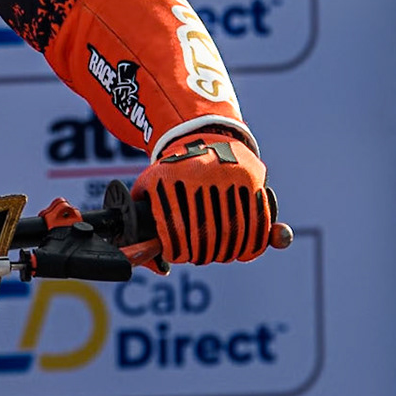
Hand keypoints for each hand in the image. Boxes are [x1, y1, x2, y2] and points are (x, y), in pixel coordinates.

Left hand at [130, 131, 274, 264]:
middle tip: (198, 258)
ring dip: (226, 251)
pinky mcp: (251, 179)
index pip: (174, 227)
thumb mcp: (151, 181)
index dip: (176, 249)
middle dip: (201, 252)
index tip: (176, 257)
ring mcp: (228, 176)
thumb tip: (149, 255)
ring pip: (231, 230)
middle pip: (204, 232)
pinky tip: (245, 252)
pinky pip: (256, 220)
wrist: (204, 137)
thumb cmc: (173, 170)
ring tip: (218, 256)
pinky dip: (253, 242)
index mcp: (170, 177)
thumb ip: (139, 211)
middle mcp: (200, 174)